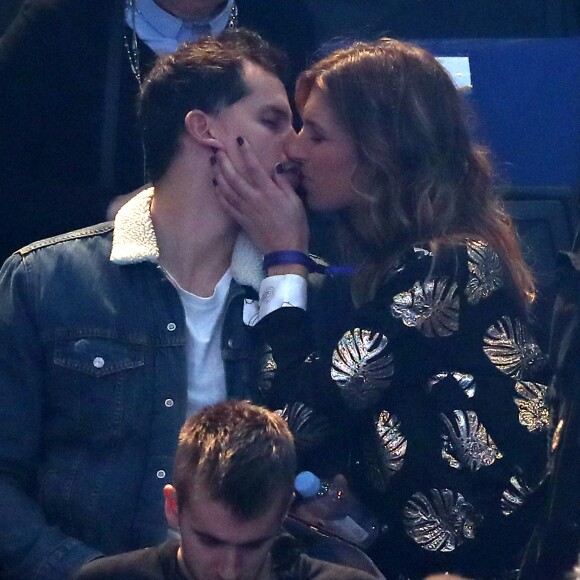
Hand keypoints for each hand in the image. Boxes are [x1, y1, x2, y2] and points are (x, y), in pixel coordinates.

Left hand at [213, 138, 308, 262]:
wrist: (285, 251)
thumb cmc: (295, 225)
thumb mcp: (295, 202)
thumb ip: (284, 184)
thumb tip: (275, 168)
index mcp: (268, 192)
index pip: (254, 167)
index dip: (246, 153)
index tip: (239, 140)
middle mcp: (253, 199)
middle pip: (234, 177)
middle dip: (225, 162)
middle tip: (218, 150)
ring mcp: (245, 210)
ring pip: (227, 189)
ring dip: (219, 175)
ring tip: (213, 164)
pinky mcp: (241, 221)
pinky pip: (226, 205)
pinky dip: (219, 194)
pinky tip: (215, 186)